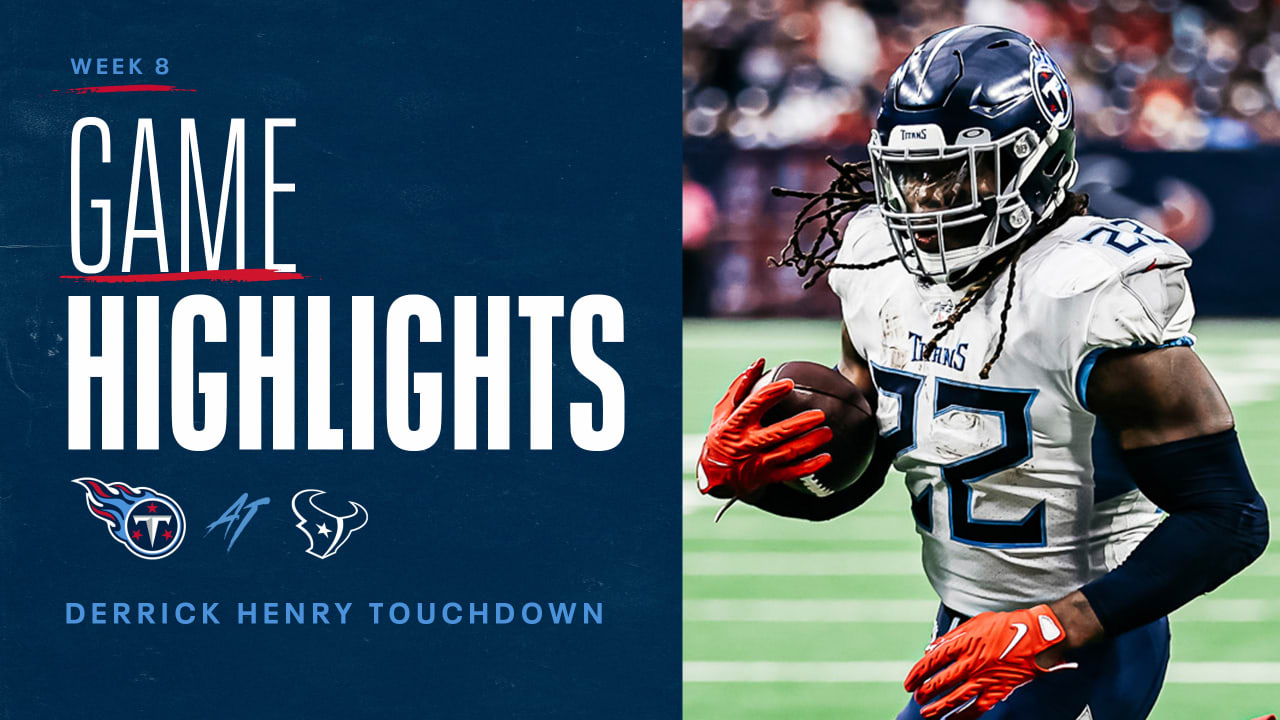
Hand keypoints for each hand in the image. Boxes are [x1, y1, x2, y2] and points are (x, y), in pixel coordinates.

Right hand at [696, 359, 832, 498]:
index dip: (771, 394)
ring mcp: (757, 462)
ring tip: (827, 432)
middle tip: (820, 415)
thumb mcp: (722, 412)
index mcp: (735, 424)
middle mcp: (746, 443)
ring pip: (787, 452)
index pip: (753, 406)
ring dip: (809, 443)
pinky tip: (825, 458)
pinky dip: (809, 467)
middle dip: (800, 424)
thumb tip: (759, 362)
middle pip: (777, 432)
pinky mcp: (766, 477)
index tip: (789, 384)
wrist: (714, 476)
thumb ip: (740, 387)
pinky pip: (791, 473)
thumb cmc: (721, 436)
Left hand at [904, 604, 1077, 718]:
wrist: (1038, 636)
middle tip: (916, 697)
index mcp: (965, 643)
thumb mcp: (975, 622)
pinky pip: (978, 707)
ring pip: (956, 697)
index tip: (909, 681)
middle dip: (925, 691)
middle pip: (942, 681)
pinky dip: (963, 716)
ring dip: (939, 707)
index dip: (918, 673)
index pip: (933, 660)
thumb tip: (932, 649)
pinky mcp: (999, 689)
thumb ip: (952, 637)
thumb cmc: (1007, 625)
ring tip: (926, 713)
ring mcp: (986, 678)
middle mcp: (973, 662)